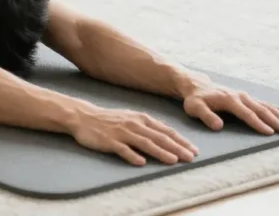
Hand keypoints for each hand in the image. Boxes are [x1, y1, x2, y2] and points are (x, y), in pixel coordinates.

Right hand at [69, 105, 198, 166]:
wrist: (84, 117)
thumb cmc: (109, 119)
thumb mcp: (131, 118)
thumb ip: (148, 127)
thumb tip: (167, 137)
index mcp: (141, 119)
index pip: (166, 131)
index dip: (181, 141)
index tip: (194, 150)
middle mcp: (134, 124)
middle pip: (159, 137)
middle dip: (177, 148)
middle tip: (190, 158)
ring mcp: (121, 133)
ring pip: (144, 143)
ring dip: (160, 152)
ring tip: (173, 160)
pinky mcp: (109, 141)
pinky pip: (122, 149)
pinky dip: (132, 156)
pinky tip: (141, 163)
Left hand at [182, 83, 278, 134]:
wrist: (196, 85)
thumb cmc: (195, 99)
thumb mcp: (195, 108)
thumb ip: (206, 116)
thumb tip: (218, 126)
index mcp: (228, 100)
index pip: (246, 113)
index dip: (257, 123)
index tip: (269, 132)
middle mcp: (240, 96)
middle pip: (260, 109)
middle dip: (275, 120)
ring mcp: (245, 96)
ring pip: (266, 106)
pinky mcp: (248, 98)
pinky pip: (266, 103)